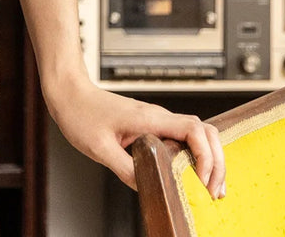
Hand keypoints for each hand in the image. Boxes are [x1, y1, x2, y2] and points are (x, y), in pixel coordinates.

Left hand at [46, 76, 225, 199]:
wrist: (68, 91)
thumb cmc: (79, 112)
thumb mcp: (99, 148)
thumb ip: (127, 169)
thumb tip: (150, 189)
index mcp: (149, 118)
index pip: (195, 130)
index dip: (207, 157)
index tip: (203, 181)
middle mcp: (157, 117)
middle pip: (205, 133)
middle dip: (217, 162)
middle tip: (214, 192)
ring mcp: (155, 120)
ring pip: (196, 136)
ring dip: (209, 160)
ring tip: (209, 189)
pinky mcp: (150, 126)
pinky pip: (181, 139)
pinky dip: (194, 157)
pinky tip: (191, 176)